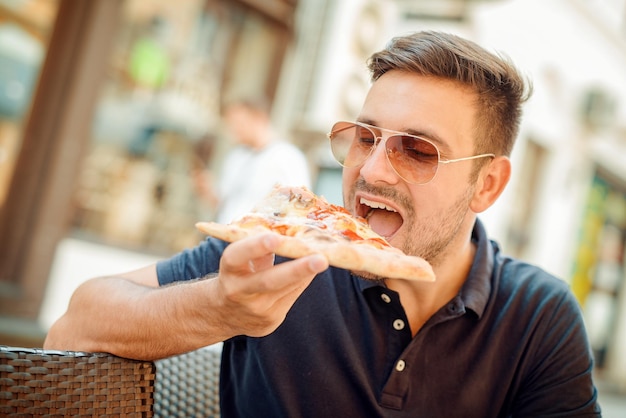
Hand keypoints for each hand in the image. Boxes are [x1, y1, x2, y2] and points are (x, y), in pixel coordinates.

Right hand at [212, 233, 327, 337]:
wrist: (224, 314)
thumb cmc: (238, 274)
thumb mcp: (240, 259)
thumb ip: (259, 247)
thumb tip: (287, 229)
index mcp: (228, 270)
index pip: (237, 257)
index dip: (255, 247)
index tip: (276, 237)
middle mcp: (239, 292)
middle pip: (269, 281)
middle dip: (297, 270)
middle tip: (321, 259)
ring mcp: (256, 309)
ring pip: (287, 289)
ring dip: (307, 273)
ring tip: (323, 259)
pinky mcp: (270, 320)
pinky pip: (292, 297)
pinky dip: (303, 280)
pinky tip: (313, 270)